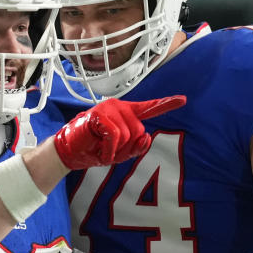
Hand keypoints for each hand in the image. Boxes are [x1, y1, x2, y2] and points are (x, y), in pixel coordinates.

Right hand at [53, 95, 184, 169]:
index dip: (166, 104)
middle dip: (126, 148)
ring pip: (128, 135)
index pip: (149, 108)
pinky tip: (100, 151)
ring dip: (115, 150)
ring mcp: (110, 108)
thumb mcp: (119, 153)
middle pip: (140, 131)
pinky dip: (109, 151)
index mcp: (126, 114)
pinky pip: (116, 137)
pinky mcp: (101, 115)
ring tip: (102, 148)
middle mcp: (120, 107)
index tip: (183, 100)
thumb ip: (136, 147)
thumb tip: (148, 137)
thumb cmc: (94, 149)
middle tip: (109, 150)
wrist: (69, 152)